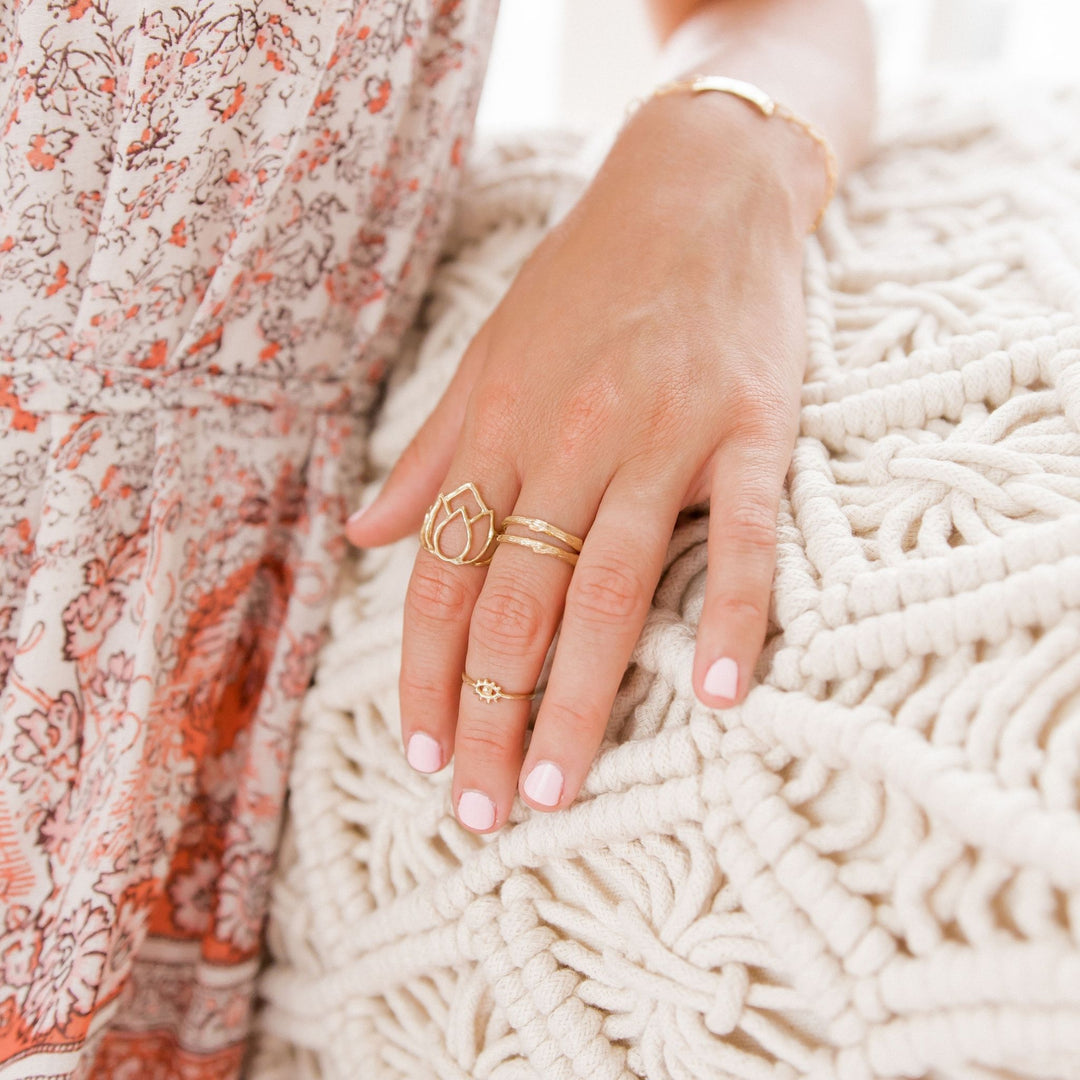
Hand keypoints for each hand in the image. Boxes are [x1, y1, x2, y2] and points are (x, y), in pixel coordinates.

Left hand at [346, 93, 818, 831]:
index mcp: (502, 425)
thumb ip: (433, 452)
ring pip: (610, 588)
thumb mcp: (487, 355)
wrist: (697, 188)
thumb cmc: (587, 280)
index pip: (447, 573)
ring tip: (558, 788)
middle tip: (483, 810)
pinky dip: (734, 615)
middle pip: (518, 601)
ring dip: (580, 699)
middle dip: (491, 715)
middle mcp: (571, 435)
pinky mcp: (751, 428)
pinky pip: (744, 536)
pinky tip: (716, 695)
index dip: (427, 672)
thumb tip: (365, 537)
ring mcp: (664, 433)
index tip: (422, 755)